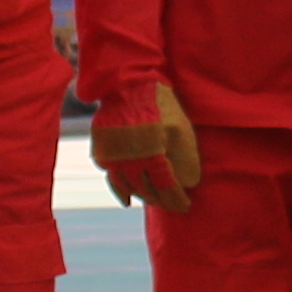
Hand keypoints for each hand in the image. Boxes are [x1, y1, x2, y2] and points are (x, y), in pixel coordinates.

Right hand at [92, 82, 201, 213]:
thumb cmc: (161, 106)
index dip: (177, 200)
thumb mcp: (182, 129)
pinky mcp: (101, 150)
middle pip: (146, 191)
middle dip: (161, 201)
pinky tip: (128, 194)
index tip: (185, 207)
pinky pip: (111, 176)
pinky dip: (121, 188)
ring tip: (152, 200)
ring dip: (141, 196)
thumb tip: (189, 184)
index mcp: (152, 156)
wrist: (128, 85)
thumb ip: (187, 159)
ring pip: (127, 187)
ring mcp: (113, 157)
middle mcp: (129, 161)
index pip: (166, 188)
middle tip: (171, 205)